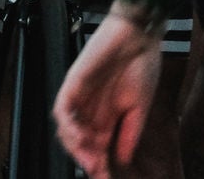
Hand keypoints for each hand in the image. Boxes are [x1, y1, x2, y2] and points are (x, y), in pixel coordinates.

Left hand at [55, 8, 164, 175]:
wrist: (137, 38)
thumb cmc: (140, 67)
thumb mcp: (138, 108)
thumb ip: (129, 133)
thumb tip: (122, 158)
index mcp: (106, 114)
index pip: (97, 144)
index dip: (100, 162)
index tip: (105, 177)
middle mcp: (89, 107)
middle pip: (79, 140)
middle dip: (87, 158)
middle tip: (97, 173)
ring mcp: (79, 96)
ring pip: (66, 127)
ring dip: (75, 146)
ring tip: (89, 160)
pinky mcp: (72, 83)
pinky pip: (62, 107)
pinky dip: (68, 124)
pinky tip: (80, 136)